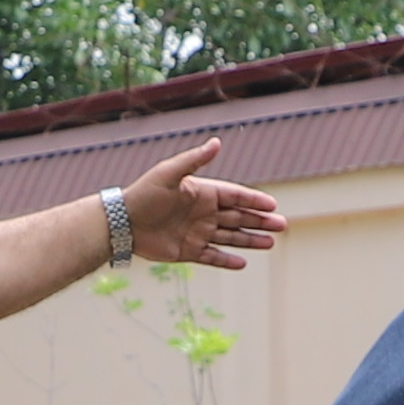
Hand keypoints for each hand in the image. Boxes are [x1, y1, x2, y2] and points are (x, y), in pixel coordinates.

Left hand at [121, 136, 283, 268]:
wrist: (121, 222)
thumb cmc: (144, 194)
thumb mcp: (169, 173)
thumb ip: (194, 160)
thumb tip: (217, 142)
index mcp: (202, 193)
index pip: (235, 195)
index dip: (254, 200)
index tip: (272, 205)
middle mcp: (202, 213)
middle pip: (238, 217)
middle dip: (259, 221)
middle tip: (281, 225)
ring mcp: (196, 232)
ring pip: (229, 237)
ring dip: (250, 240)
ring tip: (270, 243)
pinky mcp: (187, 251)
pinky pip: (212, 256)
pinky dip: (226, 260)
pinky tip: (243, 262)